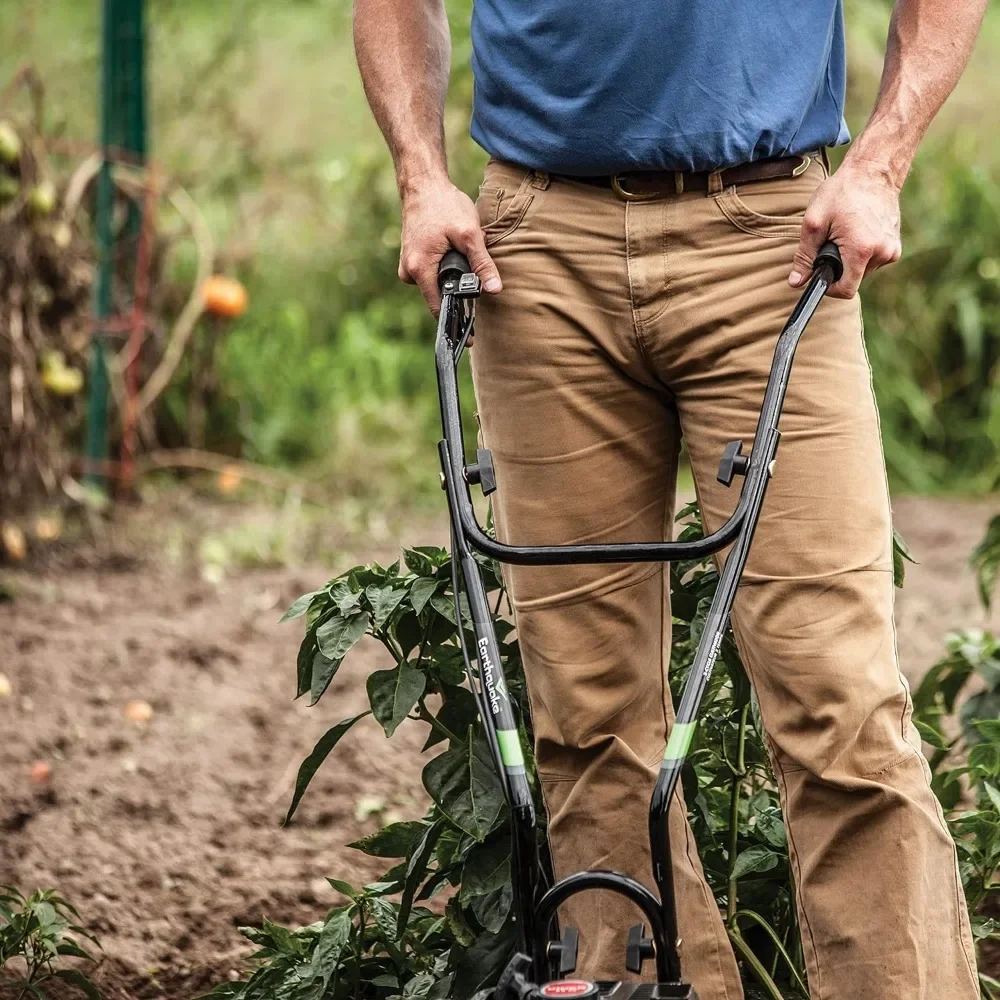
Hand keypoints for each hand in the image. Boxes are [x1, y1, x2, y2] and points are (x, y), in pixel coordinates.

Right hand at [399, 176, 501, 314]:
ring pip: (437, 284)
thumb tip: (495, 289)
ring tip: (461, 249)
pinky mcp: (412, 259)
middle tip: (472, 267)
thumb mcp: (469, 234)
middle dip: (459, 287)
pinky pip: (432, 273)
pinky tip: (451, 247)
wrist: (423, 184)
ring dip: (453, 273)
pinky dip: (445, 265)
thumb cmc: (443, 205)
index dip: (456, 320)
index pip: (438, 308)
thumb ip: (482, 263)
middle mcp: (408, 272)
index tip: (469, 335)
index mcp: (419, 270)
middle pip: (439, 296)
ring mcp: (408, 266)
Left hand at [789, 160, 902, 298]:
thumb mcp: (814, 223)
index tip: (821, 275)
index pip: (845, 290)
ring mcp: (892, 249)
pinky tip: (858, 232)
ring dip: (850, 259)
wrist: (873, 170)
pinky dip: (862, 252)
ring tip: (846, 232)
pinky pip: (873, 260)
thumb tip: (796, 282)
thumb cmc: (842, 192)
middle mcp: (882, 253)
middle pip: (853, 279)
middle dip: (839, 267)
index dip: (829, 288)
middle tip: (832, 241)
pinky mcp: (896, 244)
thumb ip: (804, 256)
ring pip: (863, 270)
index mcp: (861, 250)